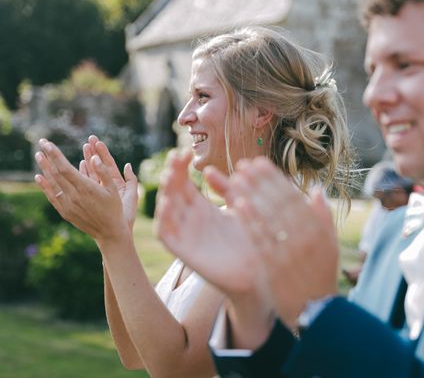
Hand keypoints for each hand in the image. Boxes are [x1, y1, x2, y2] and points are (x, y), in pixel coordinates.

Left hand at [34, 138, 133, 244]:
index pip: (65, 168)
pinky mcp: (64, 212)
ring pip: (52, 183)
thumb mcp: (113, 189)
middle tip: (42, 143)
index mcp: (86, 188)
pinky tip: (39, 176)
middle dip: (48, 157)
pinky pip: (51, 196)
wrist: (108, 232)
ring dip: (44, 168)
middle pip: (56, 173)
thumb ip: (103, 172)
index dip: (55, 155)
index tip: (48, 144)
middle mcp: (74, 196)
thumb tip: (93, 158)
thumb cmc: (114, 208)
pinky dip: (44, 185)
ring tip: (38, 155)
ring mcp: (67, 205)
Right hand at [153, 149, 261, 295]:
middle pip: (173, 192)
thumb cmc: (251, 239)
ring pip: (166, 211)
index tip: (185, 152)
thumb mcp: (239, 207)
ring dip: (165, 193)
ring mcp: (187, 235)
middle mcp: (191, 220)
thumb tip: (208, 170)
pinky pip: (167, 236)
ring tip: (169, 176)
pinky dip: (163, 220)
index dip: (180, 167)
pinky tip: (167, 204)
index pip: (183, 183)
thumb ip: (226, 189)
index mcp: (202, 208)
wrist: (260, 271)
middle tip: (175, 158)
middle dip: (172, 174)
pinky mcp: (185, 252)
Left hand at [229, 157, 338, 328]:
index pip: (293, 196)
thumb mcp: (330, 245)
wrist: (316, 313)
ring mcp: (288, 251)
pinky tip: (237, 204)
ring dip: (252, 193)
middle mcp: (304, 237)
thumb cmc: (321, 276)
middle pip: (278, 202)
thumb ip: (323, 217)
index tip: (259, 163)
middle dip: (260, 181)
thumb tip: (317, 190)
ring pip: (267, 216)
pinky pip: (259, 238)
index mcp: (317, 229)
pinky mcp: (274, 266)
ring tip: (236, 177)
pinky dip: (249, 220)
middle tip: (243, 164)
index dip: (274, 178)